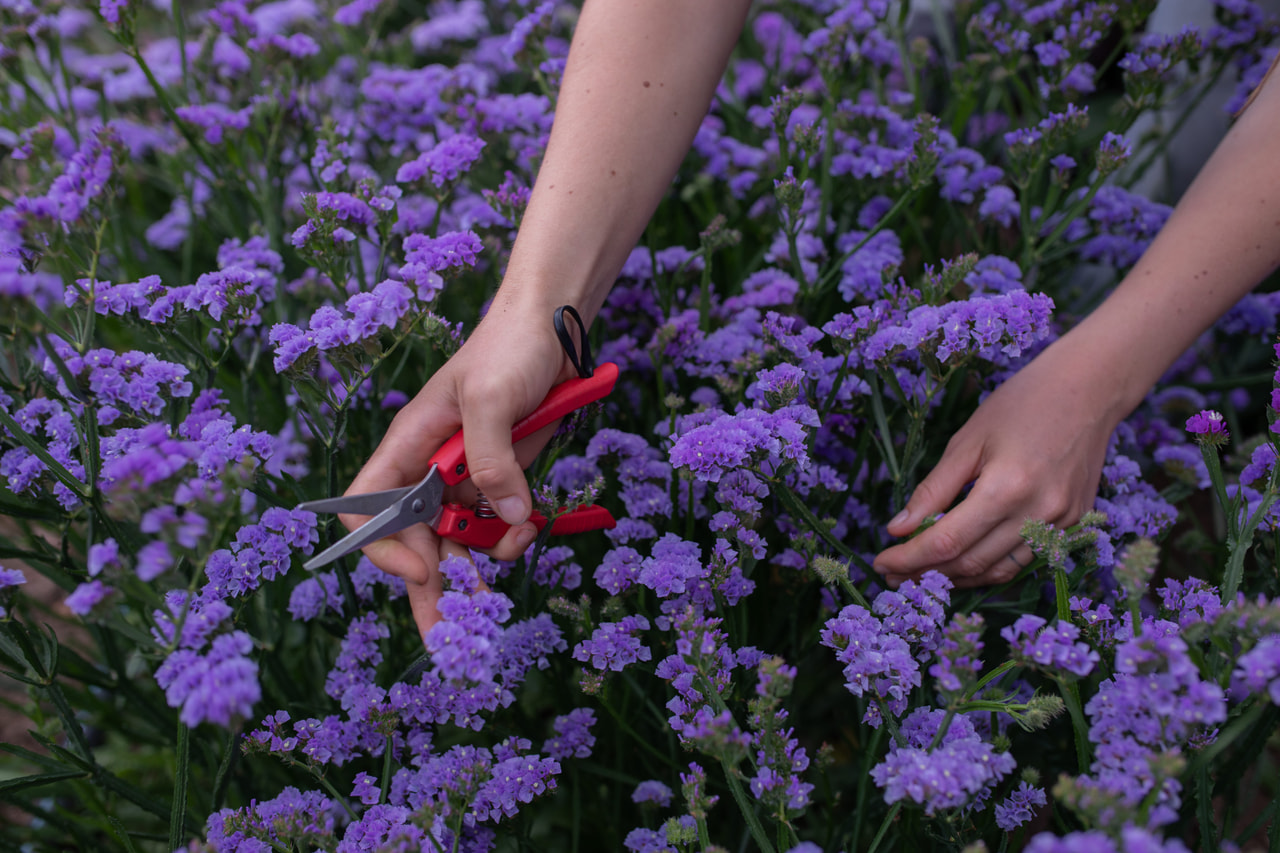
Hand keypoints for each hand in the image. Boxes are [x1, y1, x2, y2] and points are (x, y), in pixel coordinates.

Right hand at [341, 301, 574, 637]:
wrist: (555, 329)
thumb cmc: (509, 347)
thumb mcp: (492, 398)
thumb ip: (492, 459)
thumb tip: (507, 519)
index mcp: (408, 446)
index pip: (368, 508)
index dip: (383, 547)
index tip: (423, 568)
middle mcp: (430, 469)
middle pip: (413, 541)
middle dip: (429, 588)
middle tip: (448, 637)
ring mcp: (467, 478)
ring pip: (457, 543)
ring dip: (477, 565)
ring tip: (503, 573)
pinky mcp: (502, 481)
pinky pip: (496, 527)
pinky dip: (509, 540)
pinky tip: (527, 532)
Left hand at [872, 337, 1122, 588]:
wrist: (1089, 390)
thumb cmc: (1022, 404)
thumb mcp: (967, 440)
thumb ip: (933, 489)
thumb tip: (899, 528)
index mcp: (1007, 487)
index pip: (947, 542)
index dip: (909, 558)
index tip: (881, 562)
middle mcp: (1038, 513)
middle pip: (970, 563)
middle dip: (926, 572)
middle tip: (893, 573)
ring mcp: (1061, 524)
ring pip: (998, 571)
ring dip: (956, 578)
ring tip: (920, 573)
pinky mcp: (1074, 525)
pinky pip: (1023, 561)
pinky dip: (989, 568)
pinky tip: (962, 563)